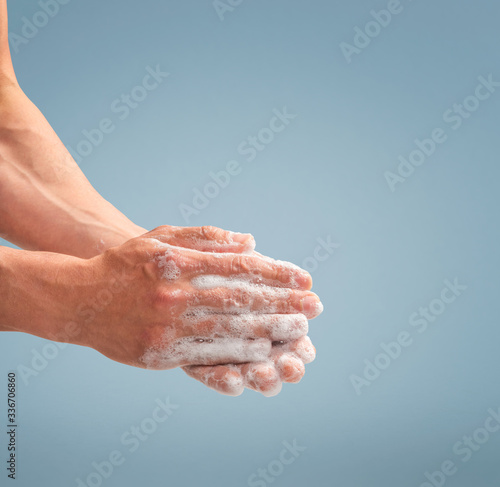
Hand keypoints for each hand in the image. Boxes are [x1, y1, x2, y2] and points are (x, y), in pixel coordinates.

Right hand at [81, 227, 321, 379]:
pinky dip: (241, 353)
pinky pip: (208, 355)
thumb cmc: (128, 264)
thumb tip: (252, 242)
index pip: (239, 266)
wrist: (81, 300)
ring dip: (270, 330)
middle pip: (241, 299)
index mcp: (177, 261)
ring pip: (230, 331)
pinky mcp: (160, 353)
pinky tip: (264, 350)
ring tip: (300, 330)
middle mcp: (173, 294)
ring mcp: (166, 327)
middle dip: (283, 303)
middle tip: (315, 306)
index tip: (305, 278)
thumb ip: (207, 237)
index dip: (276, 272)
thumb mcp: (163, 237)